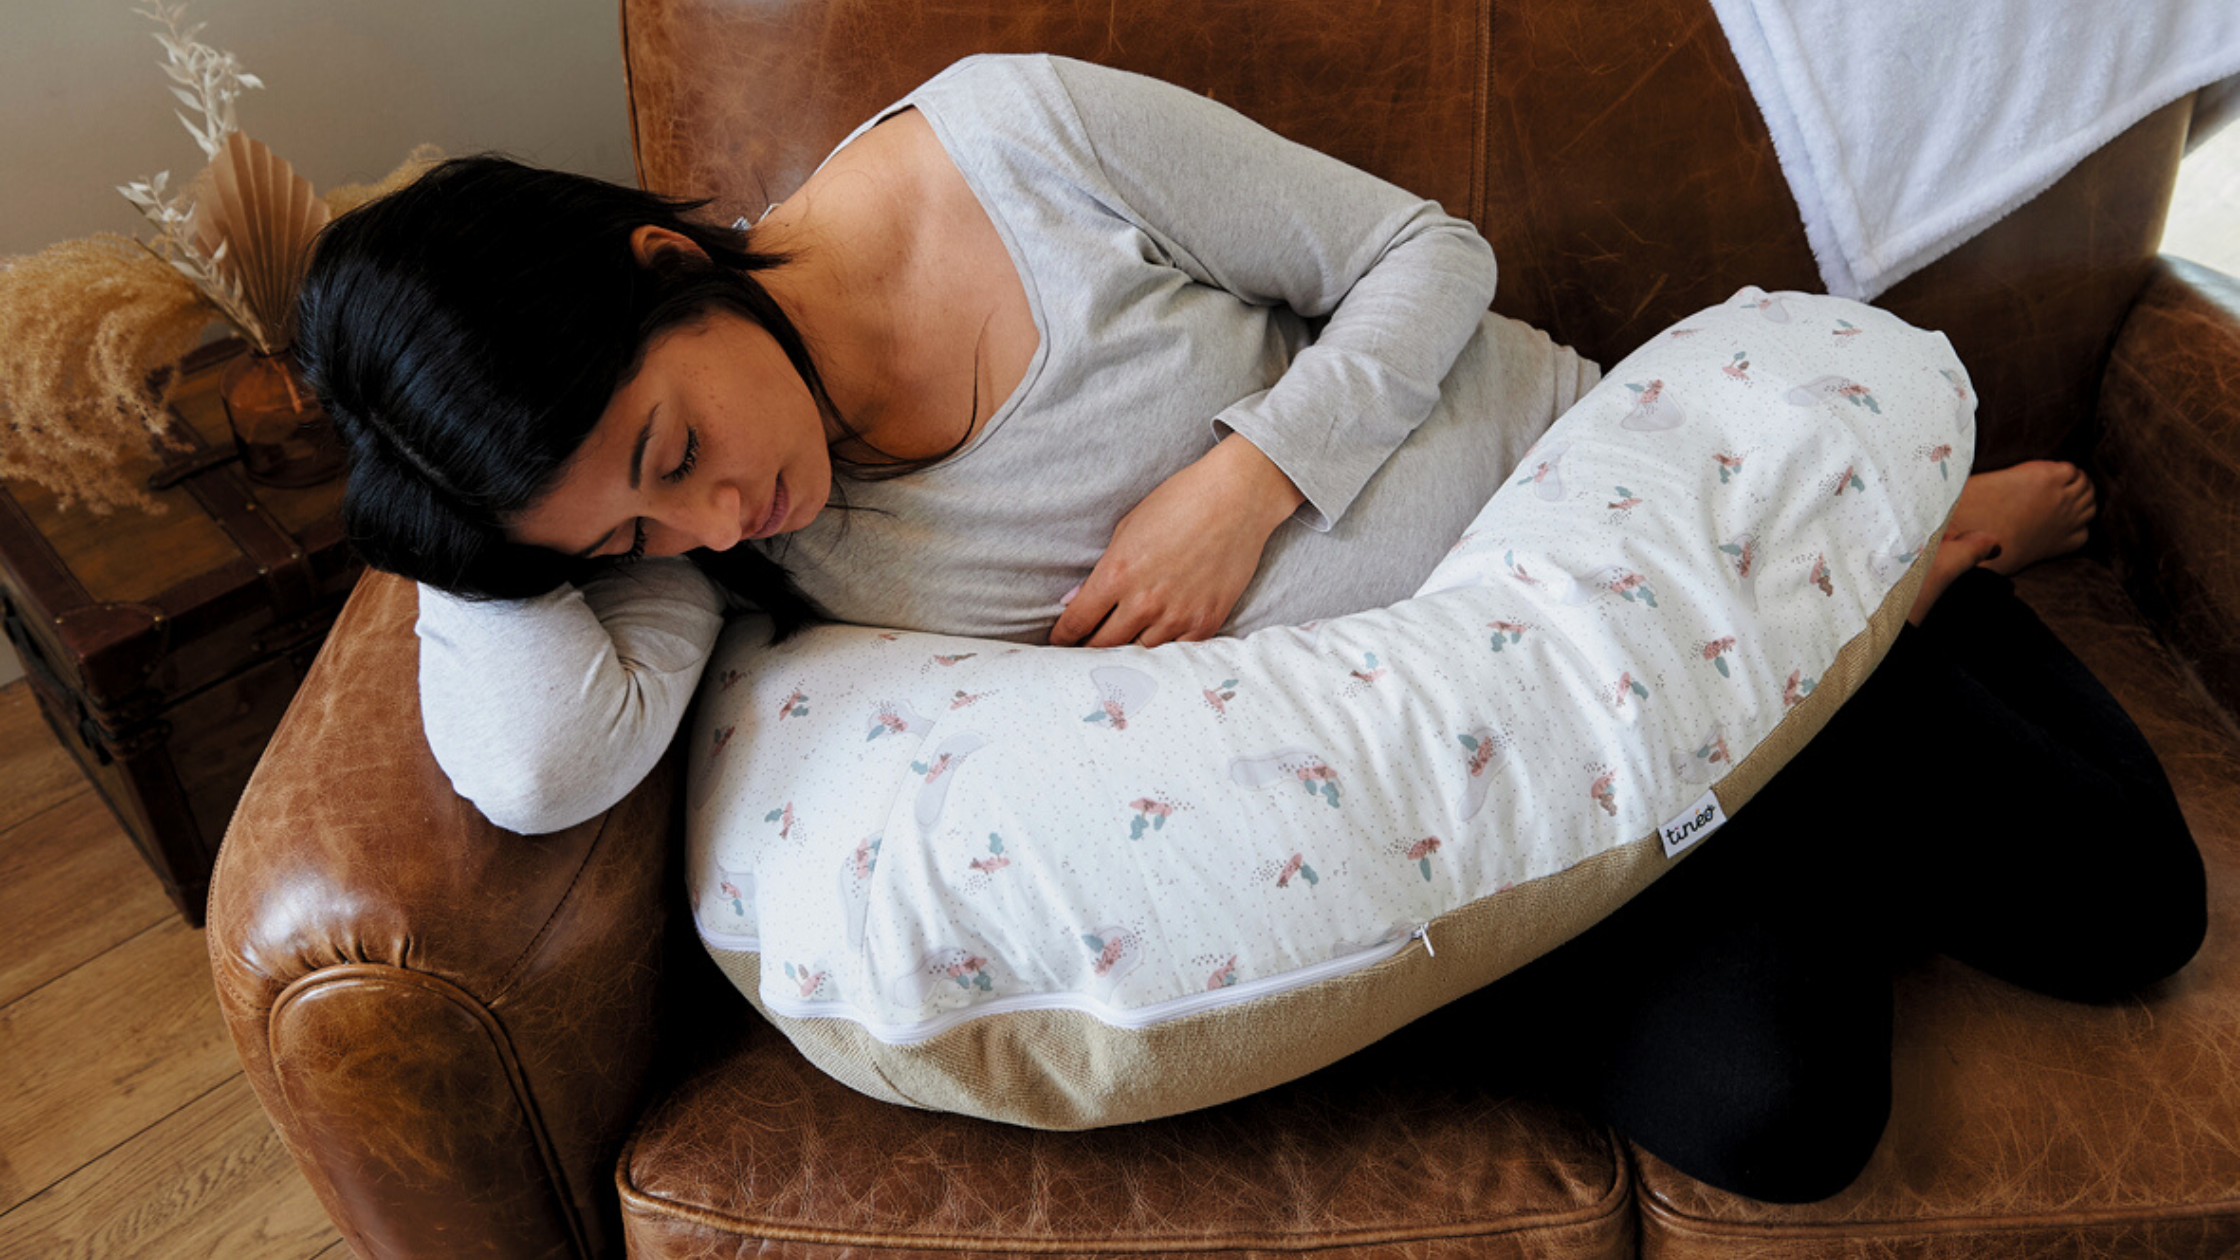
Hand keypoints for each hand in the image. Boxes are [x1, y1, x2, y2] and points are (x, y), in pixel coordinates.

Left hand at [1050, 436, 1303, 647]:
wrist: (1237, 498)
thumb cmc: (1180, 502)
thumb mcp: (1128, 527)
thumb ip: (1102, 569)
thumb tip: (1076, 601)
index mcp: (1117, 574)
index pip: (1077, 622)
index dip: (1063, 637)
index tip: (1060, 642)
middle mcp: (1143, 601)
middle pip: (1103, 646)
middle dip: (1088, 650)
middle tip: (1082, 652)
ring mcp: (1177, 616)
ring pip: (1139, 653)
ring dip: (1126, 651)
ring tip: (1120, 649)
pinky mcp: (1206, 622)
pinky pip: (1175, 651)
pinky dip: (1163, 649)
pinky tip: (1157, 644)